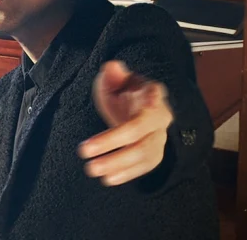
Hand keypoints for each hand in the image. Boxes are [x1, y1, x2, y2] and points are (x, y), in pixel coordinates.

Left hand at [78, 61, 173, 185]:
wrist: (135, 104)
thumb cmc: (123, 91)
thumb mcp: (115, 79)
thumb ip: (113, 74)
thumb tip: (112, 67)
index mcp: (152, 95)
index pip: (150, 102)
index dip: (146, 107)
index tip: (146, 105)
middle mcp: (160, 118)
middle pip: (141, 137)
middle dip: (114, 147)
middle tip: (85, 154)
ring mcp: (159, 137)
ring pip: (144, 155)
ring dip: (119, 165)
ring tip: (93, 170)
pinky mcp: (155, 153)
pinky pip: (145, 166)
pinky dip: (128, 174)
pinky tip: (109, 179)